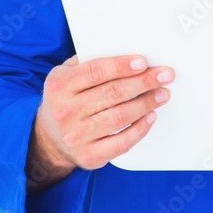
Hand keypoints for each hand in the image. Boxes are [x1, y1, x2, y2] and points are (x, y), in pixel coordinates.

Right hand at [26, 54, 173, 191]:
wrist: (48, 138)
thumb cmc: (64, 100)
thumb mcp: (64, 76)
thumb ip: (87, 62)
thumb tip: (126, 56)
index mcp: (59, 86)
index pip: (95, 72)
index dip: (122, 66)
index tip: (143, 62)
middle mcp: (66, 112)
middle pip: (112, 93)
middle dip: (143, 82)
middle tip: (163, 76)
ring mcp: (77, 136)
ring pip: (120, 117)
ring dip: (146, 104)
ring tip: (161, 94)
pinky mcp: (90, 156)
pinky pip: (122, 142)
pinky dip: (141, 129)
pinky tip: (150, 116)